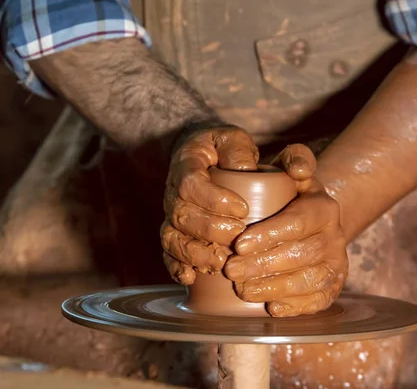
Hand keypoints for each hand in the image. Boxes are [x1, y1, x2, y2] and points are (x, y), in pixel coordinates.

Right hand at [161, 125, 259, 284]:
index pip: (191, 183)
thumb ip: (240, 150)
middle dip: (209, 230)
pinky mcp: (175, 234)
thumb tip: (248, 171)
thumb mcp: (233, 138)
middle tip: (238, 235)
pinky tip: (191, 278)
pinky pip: (168, 254)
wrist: (203, 156)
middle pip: (181, 215)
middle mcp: (173, 193)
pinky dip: (177, 268)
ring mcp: (171, 216)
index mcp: (186, 165)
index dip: (213, 199)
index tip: (242, 208)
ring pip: (172, 238)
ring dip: (195, 253)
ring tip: (221, 261)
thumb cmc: (223, 149)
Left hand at [224, 144, 347, 316]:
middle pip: (301, 255)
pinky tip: (272, 308)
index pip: (297, 223)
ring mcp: (336, 262)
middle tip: (231, 270)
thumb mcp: (292, 167)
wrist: (312, 217)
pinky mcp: (334, 285)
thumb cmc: (290, 192)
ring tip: (243, 290)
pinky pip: (320, 300)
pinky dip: (297, 307)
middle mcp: (335, 236)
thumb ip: (295, 157)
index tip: (239, 244)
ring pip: (310, 281)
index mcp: (324, 207)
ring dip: (274, 288)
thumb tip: (298, 171)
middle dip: (263, 266)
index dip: (269, 235)